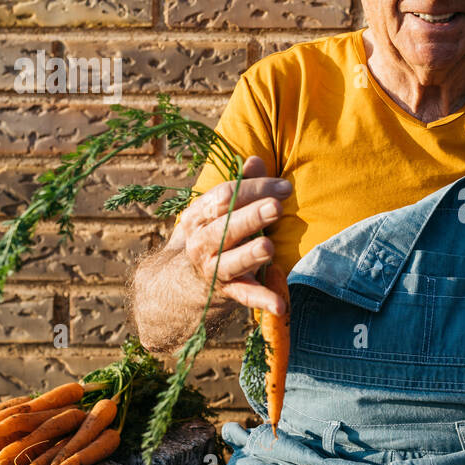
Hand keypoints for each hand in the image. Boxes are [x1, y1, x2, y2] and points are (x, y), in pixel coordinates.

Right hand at [176, 155, 291, 316]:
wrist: (180, 284)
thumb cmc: (212, 236)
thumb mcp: (218, 211)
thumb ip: (240, 186)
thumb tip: (255, 159)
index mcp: (198, 217)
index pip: (224, 197)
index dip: (254, 189)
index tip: (283, 187)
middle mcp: (201, 243)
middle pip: (225, 227)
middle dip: (251, 216)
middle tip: (276, 207)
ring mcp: (211, 270)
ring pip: (230, 261)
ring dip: (249, 254)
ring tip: (268, 246)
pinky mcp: (227, 293)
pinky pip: (244, 296)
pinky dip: (262, 301)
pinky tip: (280, 305)